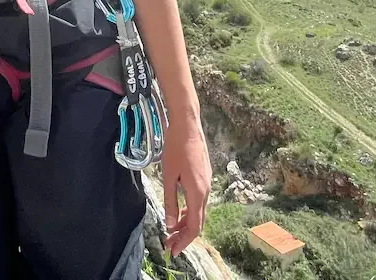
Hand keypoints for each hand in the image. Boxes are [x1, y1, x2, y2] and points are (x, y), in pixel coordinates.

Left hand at [160, 114, 210, 257]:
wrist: (188, 126)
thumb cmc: (175, 149)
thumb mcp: (168, 176)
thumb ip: (170, 201)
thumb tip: (170, 224)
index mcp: (197, 193)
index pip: (194, 226)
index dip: (184, 241)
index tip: (172, 250)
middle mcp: (205, 191)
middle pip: (198, 222)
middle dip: (184, 236)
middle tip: (169, 245)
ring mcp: (207, 184)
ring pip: (198, 212)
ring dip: (185, 224)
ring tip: (172, 232)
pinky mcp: (204, 178)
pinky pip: (198, 202)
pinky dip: (189, 212)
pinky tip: (179, 214)